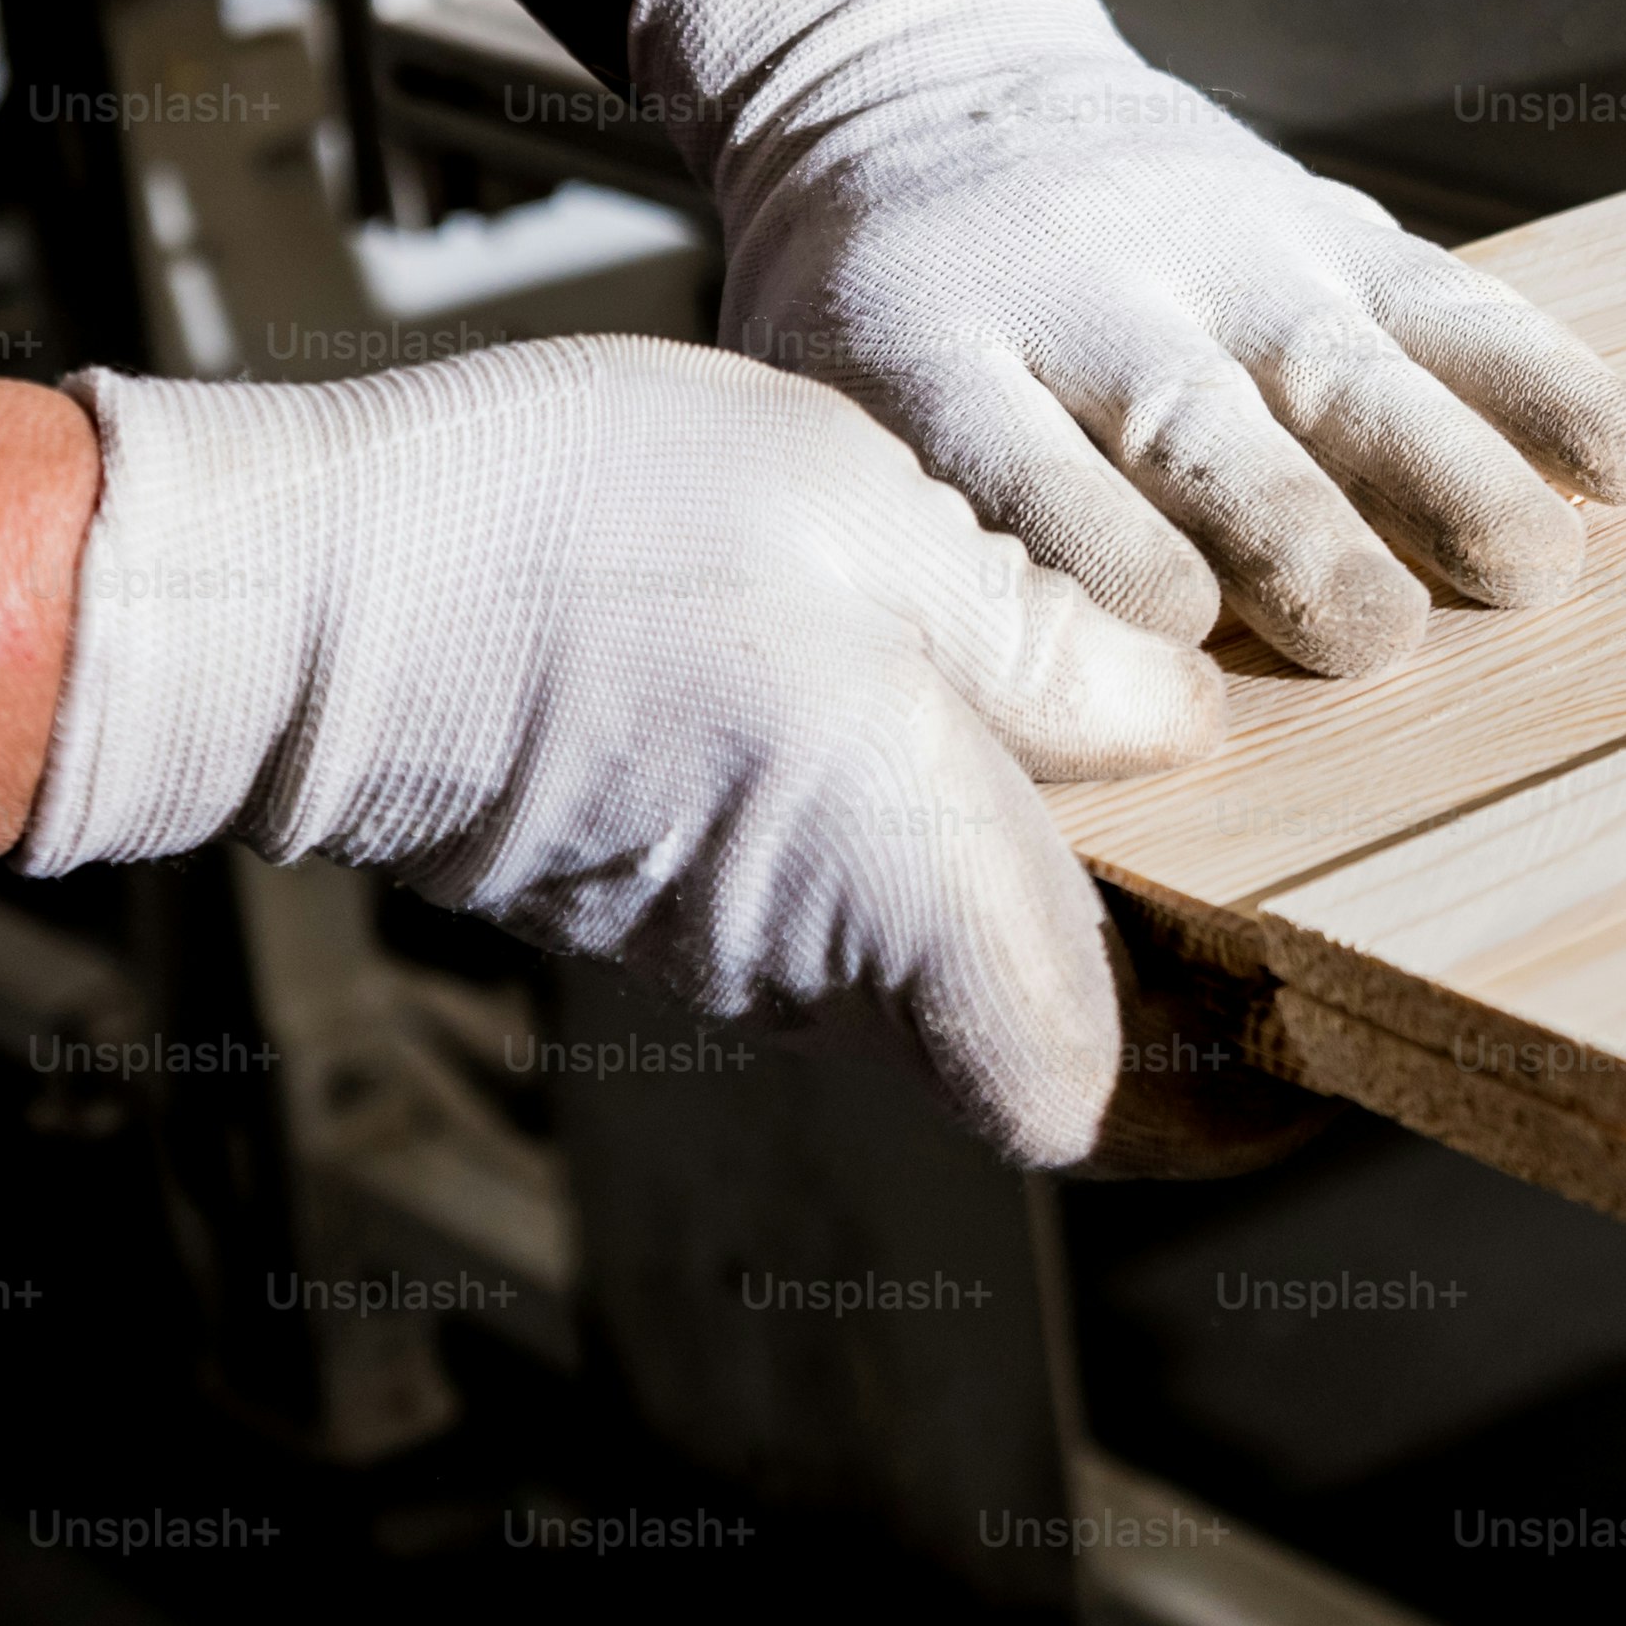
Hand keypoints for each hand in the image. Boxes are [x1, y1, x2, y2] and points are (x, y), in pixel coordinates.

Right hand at [12, 336, 1222, 1166]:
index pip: (1113, 1103)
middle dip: (1173, 976)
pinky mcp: (658, 886)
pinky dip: (927, 835)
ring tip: (1149, 744)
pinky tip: (966, 693)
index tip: (1325, 1011)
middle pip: (1048, 1044)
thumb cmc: (575, 540)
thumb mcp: (877, 522)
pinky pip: (839, 899)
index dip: (1239, 1080)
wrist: (300, 591)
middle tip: (1287, 850)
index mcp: (917, 899)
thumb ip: (1055, 641)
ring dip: (1052, 891)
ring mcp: (732, 941)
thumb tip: (1188, 724)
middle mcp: (827, 968)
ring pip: (944, 967)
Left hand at [627, 0, 1625, 674]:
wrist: (918, 82)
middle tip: (1371, 637)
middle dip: (1292, 535)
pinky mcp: (1331, 229)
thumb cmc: (875, 318)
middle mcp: (1088, 300)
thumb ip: (896, 546)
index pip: (1016, 466)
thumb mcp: (812, 410)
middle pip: (1202, 431)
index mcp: (928, 353)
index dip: (1101, 552)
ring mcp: (1225, 258)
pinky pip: (1457, 306)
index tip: (1175, 633)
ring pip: (1351, 374)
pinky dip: (1548, 383)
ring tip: (1531, 571)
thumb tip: (961, 754)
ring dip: (1447, 476)